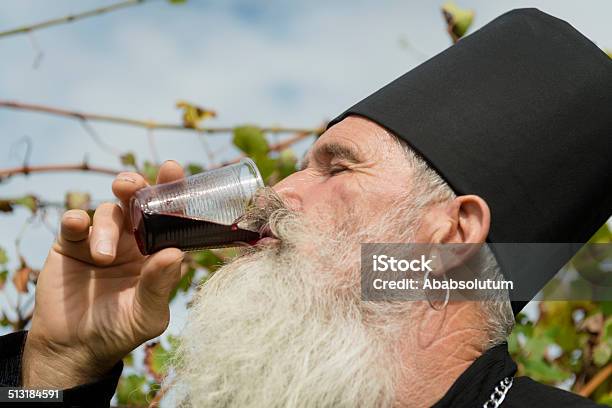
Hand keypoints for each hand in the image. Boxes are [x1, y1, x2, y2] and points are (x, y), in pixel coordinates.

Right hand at [22, 161, 185, 388]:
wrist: (74, 349)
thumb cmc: (119, 331)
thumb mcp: (146, 314)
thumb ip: (159, 285)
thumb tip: (174, 253)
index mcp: (157, 251)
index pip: (169, 216)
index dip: (172, 191)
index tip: (172, 169)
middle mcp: (132, 240)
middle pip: (137, 201)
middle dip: (135, 186)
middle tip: (130, 187)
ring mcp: (102, 239)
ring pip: (107, 212)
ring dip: (106, 227)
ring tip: (103, 258)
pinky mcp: (71, 244)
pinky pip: (73, 222)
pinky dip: (75, 219)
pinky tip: (76, 226)